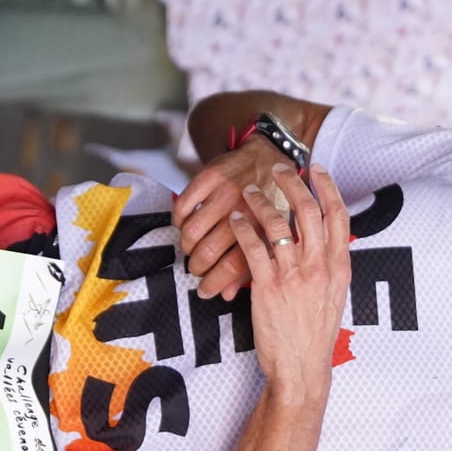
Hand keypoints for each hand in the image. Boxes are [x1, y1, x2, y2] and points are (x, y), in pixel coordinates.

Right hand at [174, 137, 297, 299]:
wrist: (272, 155)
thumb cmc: (273, 200)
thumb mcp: (271, 233)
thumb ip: (251, 264)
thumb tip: (227, 295)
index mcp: (261, 230)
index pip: (231, 266)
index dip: (213, 284)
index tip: (204, 291)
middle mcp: (243, 212)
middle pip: (207, 252)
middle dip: (196, 267)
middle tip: (195, 269)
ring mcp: (224, 194)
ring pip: (192, 231)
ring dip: (186, 246)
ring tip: (190, 248)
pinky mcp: (209, 177)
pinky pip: (183, 205)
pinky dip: (178, 219)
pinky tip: (183, 223)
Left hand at [225, 161, 351, 404]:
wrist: (302, 368)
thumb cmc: (315, 336)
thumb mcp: (333, 297)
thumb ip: (329, 267)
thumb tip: (324, 243)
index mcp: (339, 267)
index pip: (338, 216)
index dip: (328, 187)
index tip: (317, 170)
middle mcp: (319, 267)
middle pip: (309, 211)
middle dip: (293, 183)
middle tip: (280, 168)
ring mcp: (294, 276)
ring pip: (278, 224)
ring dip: (262, 202)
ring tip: (249, 191)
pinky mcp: (268, 287)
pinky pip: (253, 247)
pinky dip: (243, 227)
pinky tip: (235, 219)